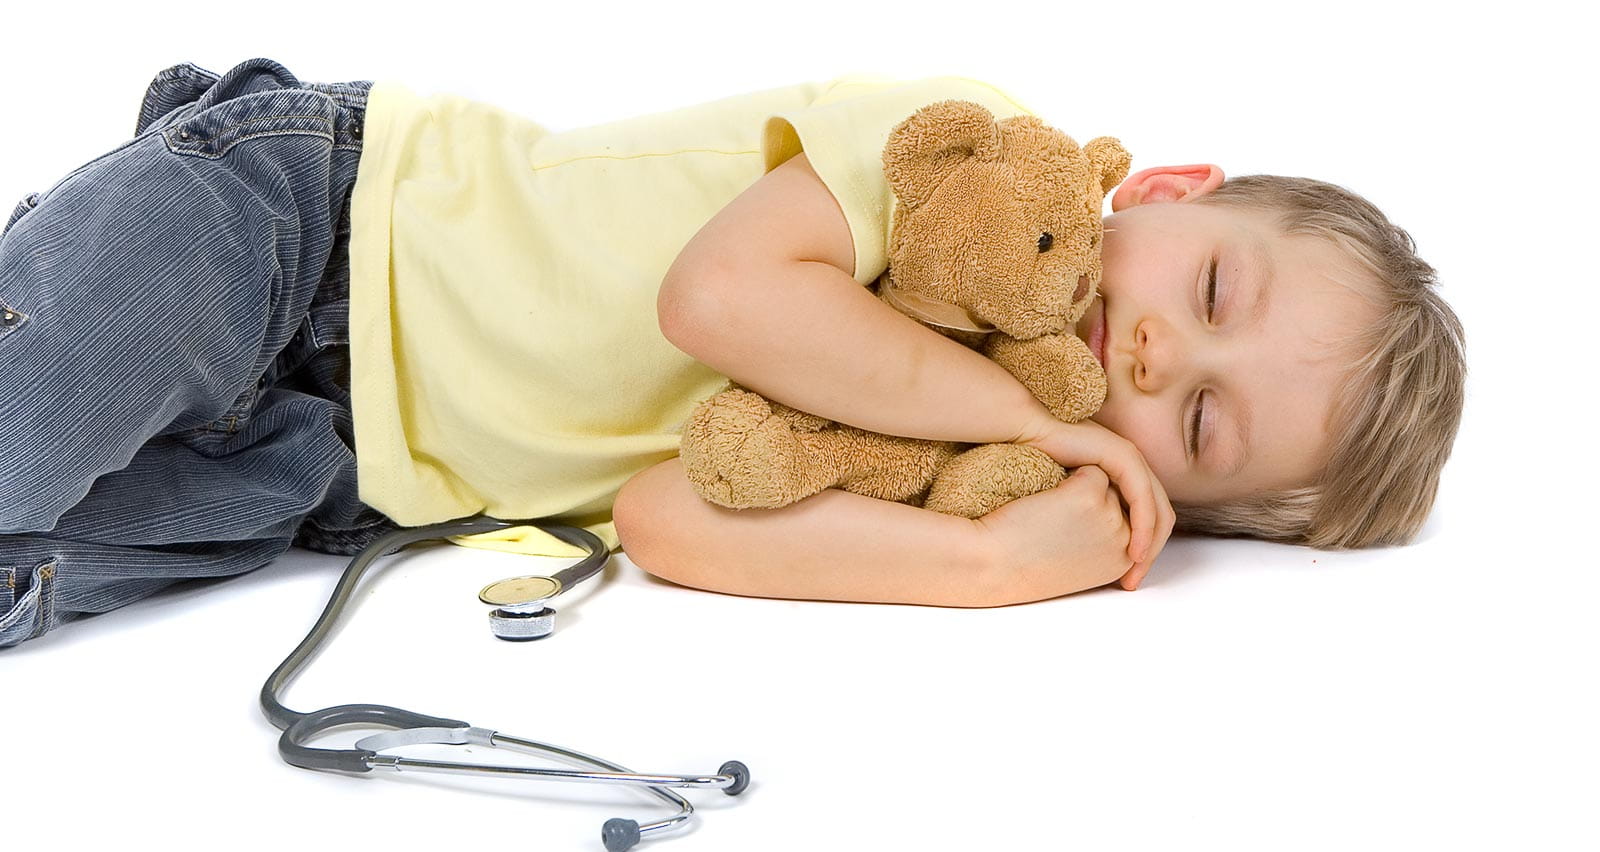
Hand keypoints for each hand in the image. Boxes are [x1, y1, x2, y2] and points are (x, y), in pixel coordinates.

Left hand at [973, 465, 1132, 600]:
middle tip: (1050, 524)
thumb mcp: (1076, 559)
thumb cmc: (1024, 561)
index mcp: (1122, 562)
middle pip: (1119, 498)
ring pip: (1107, 481)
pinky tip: (1042, 499)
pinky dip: (1066, 474)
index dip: (1096, 516)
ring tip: (1045, 516)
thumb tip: (1106, 511)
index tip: (1065, 529)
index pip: (1128, 520)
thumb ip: (1099, 541)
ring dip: (1079, 486)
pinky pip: (1089, 469)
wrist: (990, 561)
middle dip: (1090, 499)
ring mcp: (1109, 518)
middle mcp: (1124, 541)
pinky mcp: (1088, 496)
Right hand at [1012, 415, 1173, 589]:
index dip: (1138, 555)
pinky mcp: (1124, 456)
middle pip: (1159, 518)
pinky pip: (1144, 498)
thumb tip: (1089, 553)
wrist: (1019, 438)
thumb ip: (1083, 523)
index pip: (1144, 524)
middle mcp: (1132, 469)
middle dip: (1149, 555)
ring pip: (1158, 509)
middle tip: (1131, 583)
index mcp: (1119, 480)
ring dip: (1150, 543)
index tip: (1121, 583)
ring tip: (1135, 567)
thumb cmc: (1033, 471)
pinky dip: (1143, 526)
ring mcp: (1131, 460)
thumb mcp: (1064, 508)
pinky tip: (1133, 549)